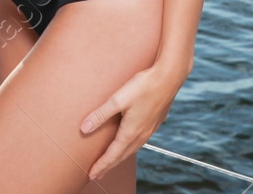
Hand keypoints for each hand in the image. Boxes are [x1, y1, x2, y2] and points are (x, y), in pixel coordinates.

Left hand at [80, 64, 185, 180]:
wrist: (169, 77)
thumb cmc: (143, 86)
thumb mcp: (117, 100)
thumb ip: (100, 115)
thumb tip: (83, 129)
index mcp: (131, 132)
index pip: (113, 155)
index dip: (101, 166)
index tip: (91, 175)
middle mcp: (141, 134)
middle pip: (122, 156)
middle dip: (109, 166)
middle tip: (97, 175)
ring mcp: (150, 129)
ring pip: (132, 149)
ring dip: (120, 158)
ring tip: (111, 162)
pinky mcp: (154, 122)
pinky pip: (140, 141)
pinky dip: (130, 148)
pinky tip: (130, 143)